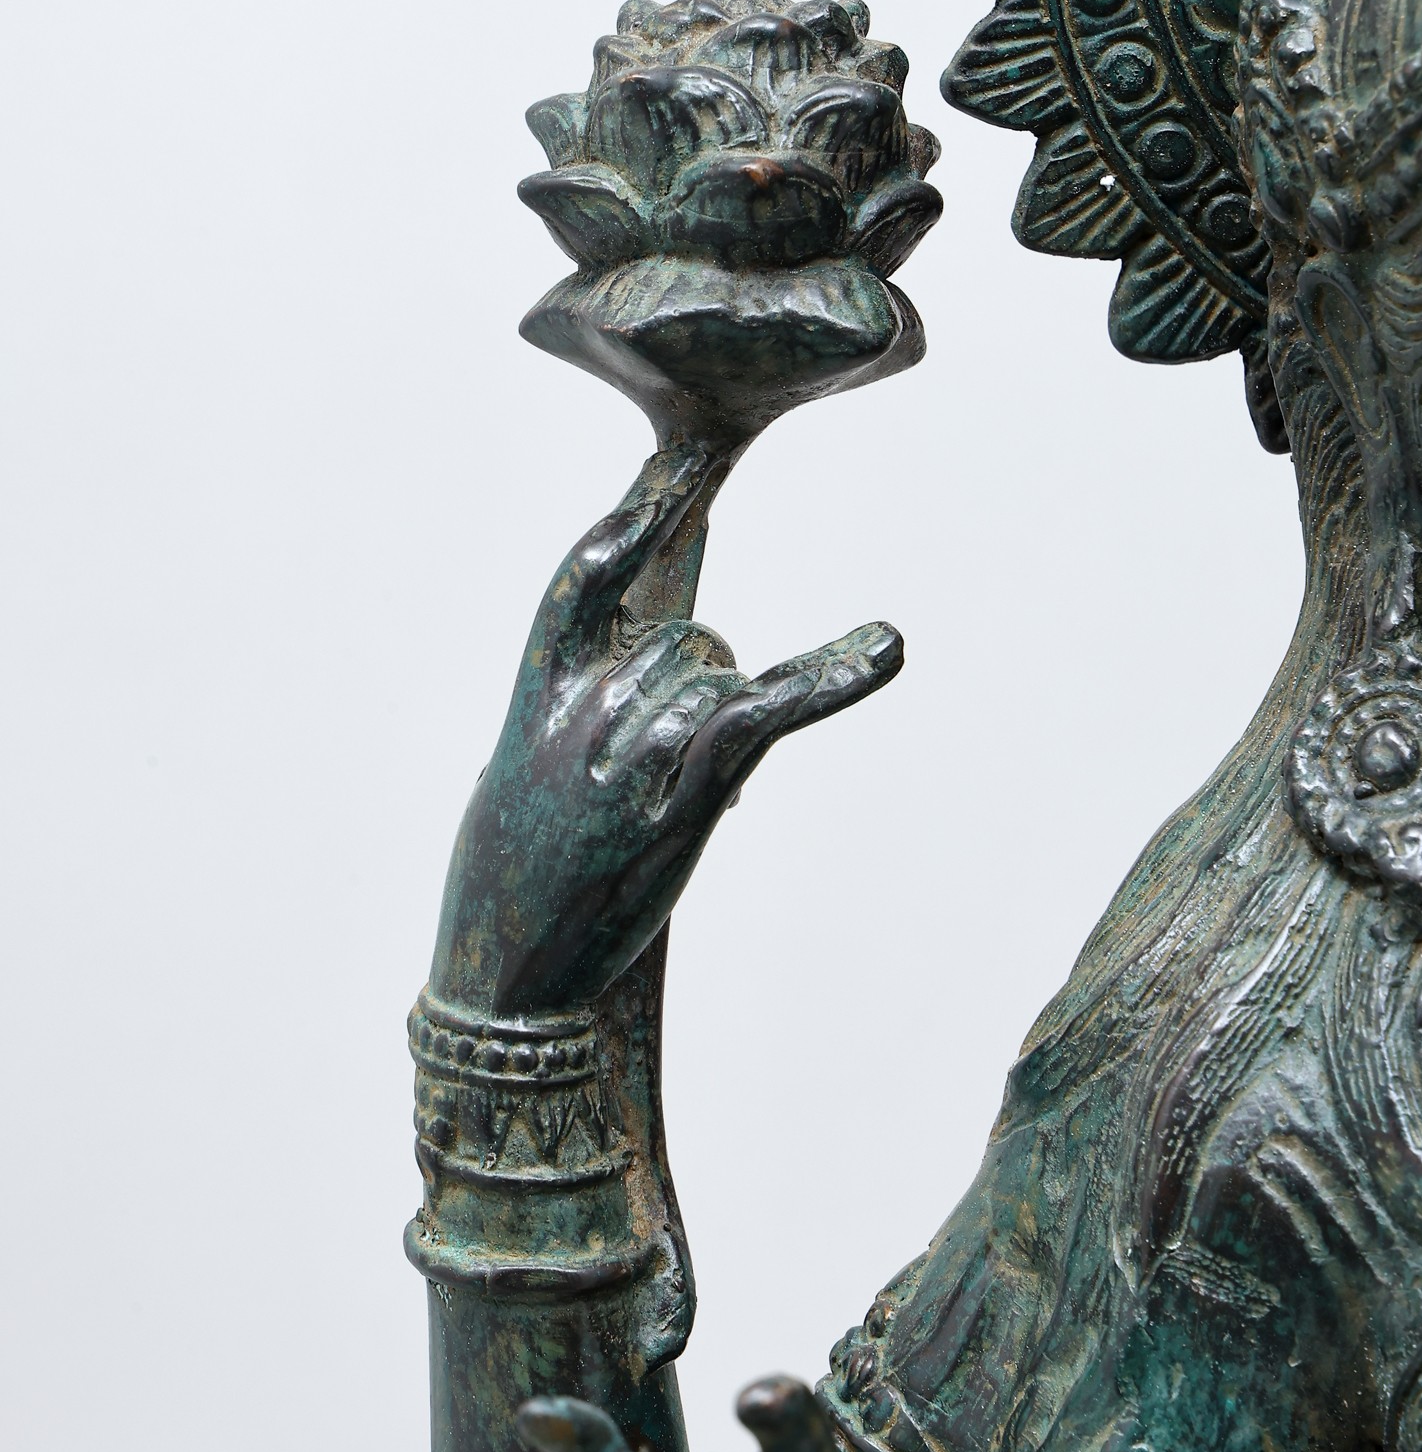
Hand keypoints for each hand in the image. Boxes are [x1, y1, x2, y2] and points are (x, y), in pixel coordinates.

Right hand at [429, 445, 903, 1016]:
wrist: (507, 986)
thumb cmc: (510, 885)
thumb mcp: (520, 778)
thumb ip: (578, 714)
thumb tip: (656, 685)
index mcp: (533, 697)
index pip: (584, 577)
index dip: (636, 517)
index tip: (683, 465)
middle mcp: (580, 711)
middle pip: (688, 640)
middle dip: (702, 691)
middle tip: (660, 777)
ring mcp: (627, 756)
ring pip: (719, 679)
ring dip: (721, 732)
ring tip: (663, 810)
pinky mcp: (678, 803)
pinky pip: (762, 713)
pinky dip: (826, 679)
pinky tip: (883, 648)